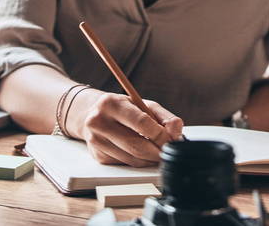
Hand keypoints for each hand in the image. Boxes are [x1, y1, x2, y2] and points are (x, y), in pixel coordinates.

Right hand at [69, 90, 183, 165]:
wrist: (92, 114)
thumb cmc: (123, 109)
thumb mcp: (144, 105)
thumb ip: (164, 117)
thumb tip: (176, 132)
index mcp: (111, 103)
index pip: (141, 123)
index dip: (160, 135)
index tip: (171, 140)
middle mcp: (99, 121)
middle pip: (136, 145)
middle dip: (157, 151)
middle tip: (168, 151)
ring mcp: (96, 140)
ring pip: (131, 159)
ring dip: (150, 159)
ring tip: (158, 152)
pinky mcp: (97, 156)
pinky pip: (125, 164)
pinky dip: (138, 162)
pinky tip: (142, 154)